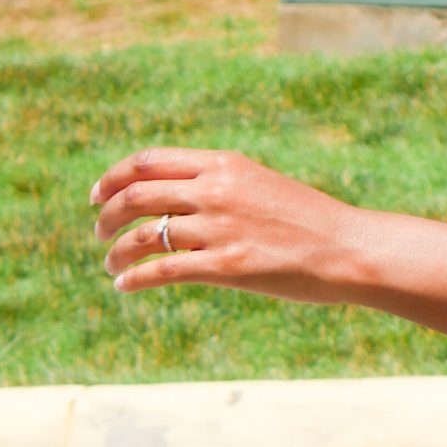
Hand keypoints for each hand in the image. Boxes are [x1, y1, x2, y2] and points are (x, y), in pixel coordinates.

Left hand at [90, 146, 361, 301]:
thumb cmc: (307, 220)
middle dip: (107, 215)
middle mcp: (214, 191)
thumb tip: (175, 197)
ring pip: (143, 236)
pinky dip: (134, 278)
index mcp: (221, 164)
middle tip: (99, 232)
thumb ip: (217, 184)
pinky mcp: (227, 266)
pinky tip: (124, 286)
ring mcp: (219, 229)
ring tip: (110, 264)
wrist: (347, 248)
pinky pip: (162, 271)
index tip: (98, 196)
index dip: (113, 177)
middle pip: (137, 196)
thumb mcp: (259, 184)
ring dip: (116, 251)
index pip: (147, 161)